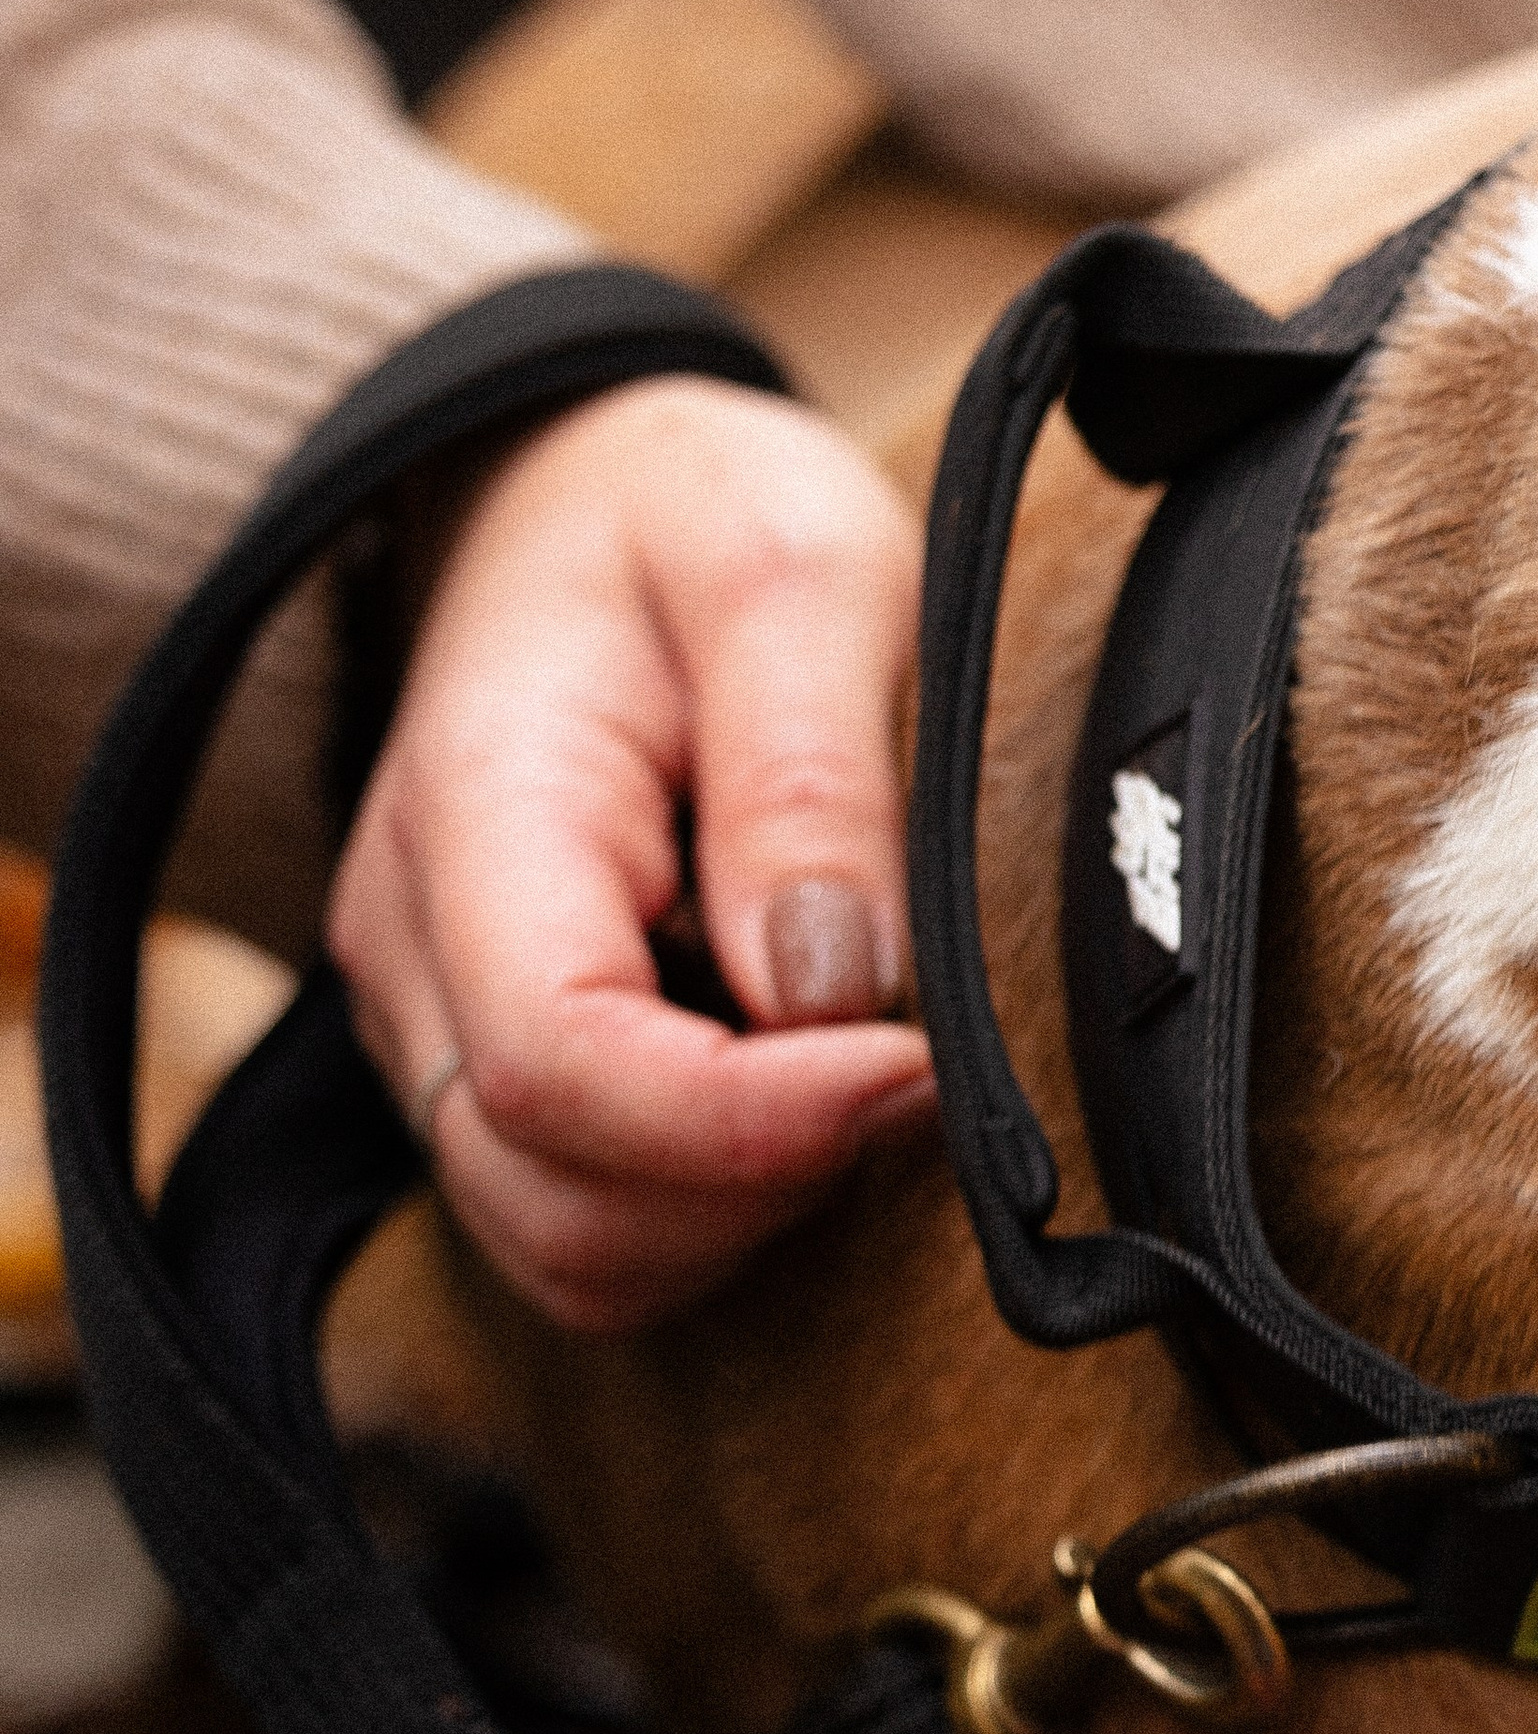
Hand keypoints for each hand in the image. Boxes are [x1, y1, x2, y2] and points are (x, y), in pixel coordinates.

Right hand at [327, 375, 932, 1329]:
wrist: (572, 489)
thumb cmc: (687, 515)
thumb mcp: (792, 571)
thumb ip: (809, 775)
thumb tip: (837, 992)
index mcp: (479, 810)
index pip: (561, 1066)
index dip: (755, 1120)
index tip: (918, 1067)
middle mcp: (417, 946)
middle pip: (559, 1200)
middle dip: (763, 1181)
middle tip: (923, 1064)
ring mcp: (437, 1015)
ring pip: (570, 1244)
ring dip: (741, 1207)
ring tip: (865, 1064)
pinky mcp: (490, 1054)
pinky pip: (586, 1211)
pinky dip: (709, 1198)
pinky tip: (801, 1076)